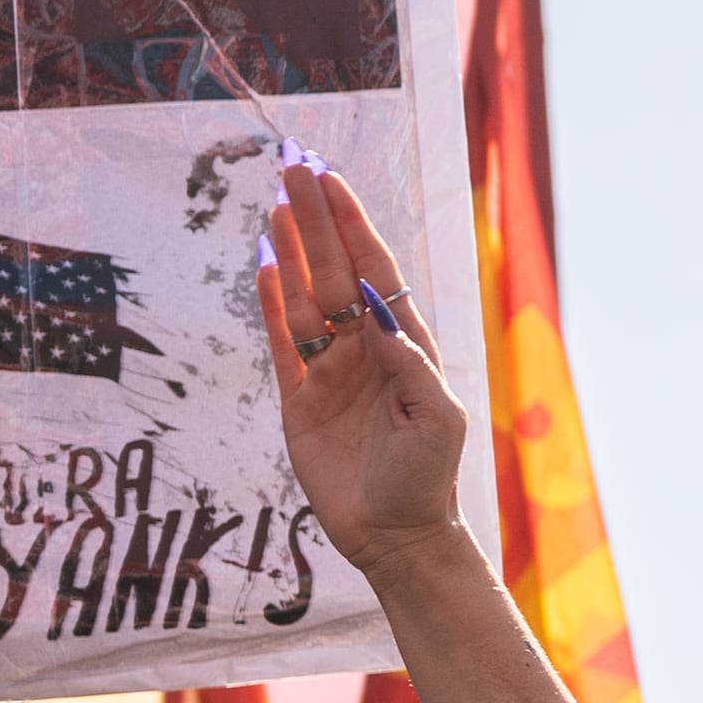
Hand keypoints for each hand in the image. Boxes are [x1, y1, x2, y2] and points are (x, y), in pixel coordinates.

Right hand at [259, 162, 472, 574]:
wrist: (396, 535)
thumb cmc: (429, 478)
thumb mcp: (439, 420)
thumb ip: (414, 365)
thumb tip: (379, 315)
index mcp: (405, 344)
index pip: (374, 270)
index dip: (352, 224)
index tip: (330, 180)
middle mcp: (365, 347)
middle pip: (334, 269)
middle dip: (316, 218)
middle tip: (292, 166)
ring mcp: (330, 370)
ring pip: (305, 295)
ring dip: (291, 248)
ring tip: (275, 201)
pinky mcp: (299, 399)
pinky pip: (281, 339)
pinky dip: (270, 301)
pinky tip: (263, 262)